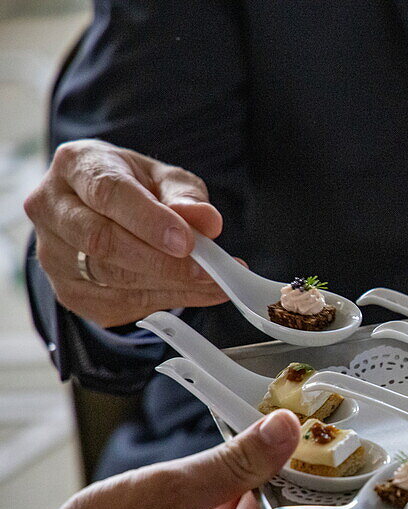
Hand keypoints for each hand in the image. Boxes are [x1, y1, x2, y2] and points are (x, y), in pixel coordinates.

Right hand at [23, 139, 230, 326]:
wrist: (102, 211)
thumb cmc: (136, 188)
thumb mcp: (165, 178)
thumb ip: (185, 196)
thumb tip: (206, 221)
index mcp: (76, 165)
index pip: (108, 193)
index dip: (149, 220)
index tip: (187, 240)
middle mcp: (51, 208)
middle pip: (102, 241)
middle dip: (161, 261)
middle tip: (208, 270)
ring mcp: (53, 254)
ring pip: (110, 278)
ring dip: (169, 285)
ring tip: (214, 282)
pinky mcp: (68, 291)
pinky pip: (119, 303)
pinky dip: (165, 300)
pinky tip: (196, 292)